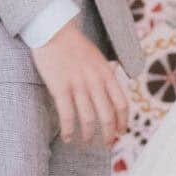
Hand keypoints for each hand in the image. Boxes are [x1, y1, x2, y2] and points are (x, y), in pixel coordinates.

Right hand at [31, 21, 130, 145]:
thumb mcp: (98, 57)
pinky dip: (69, 130)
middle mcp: (95, 81)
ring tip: (86, 142)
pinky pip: (67, 114)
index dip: (122, 121)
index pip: (121, 103)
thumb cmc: (74, 45)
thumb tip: (115, 83)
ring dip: (88, 135)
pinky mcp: (60, 87)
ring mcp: (78, 84)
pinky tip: (68, 137)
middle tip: (106, 144)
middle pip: (107, 115)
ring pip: (88, 118)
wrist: (53, 31)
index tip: (120, 132)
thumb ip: (107, 72)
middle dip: (108, 134)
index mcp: (107, 73)